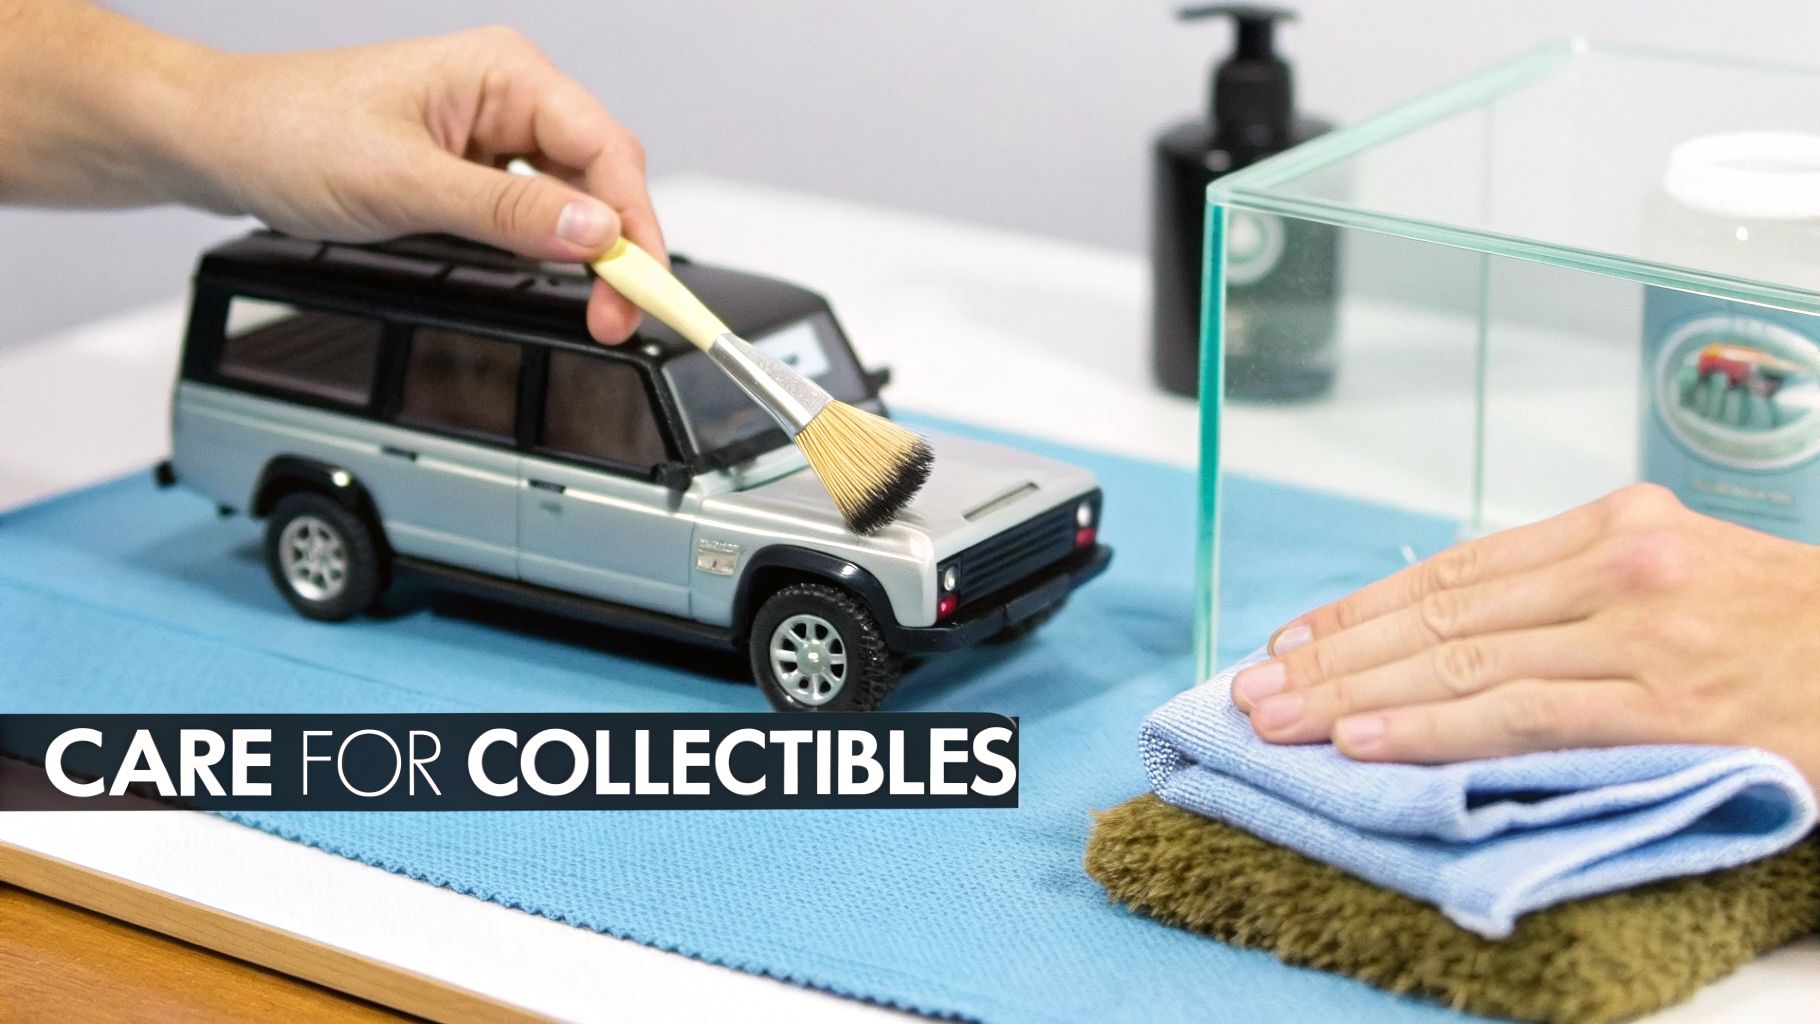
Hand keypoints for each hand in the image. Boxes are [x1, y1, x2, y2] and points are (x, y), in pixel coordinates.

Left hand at [179, 27, 661, 341]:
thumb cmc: (287, 132)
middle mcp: (508, 95)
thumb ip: (508, 214)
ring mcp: (493, 132)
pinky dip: (555, 250)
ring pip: (577, 198)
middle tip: (619, 317)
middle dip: (622, 249)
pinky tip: (560, 278)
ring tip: (597, 308)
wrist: (219, 139)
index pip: (605, 150)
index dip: (636, 224)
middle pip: (604, 176)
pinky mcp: (474, 167)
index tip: (645, 287)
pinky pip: (540, 210)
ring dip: (592, 254)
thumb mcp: (404, 183)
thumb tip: (594, 234)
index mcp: (504, 72)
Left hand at [1230, 483, 1819, 789]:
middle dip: (1335, 656)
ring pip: (1464, 661)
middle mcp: (1619, 565)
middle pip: (1441, 613)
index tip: (1294, 638)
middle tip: (1257, 687)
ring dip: (1358, 695)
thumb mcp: (1679, 567)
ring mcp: (1642, 633)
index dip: (1362, 608)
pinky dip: (1432, 728)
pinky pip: (1520, 715)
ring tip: (1282, 719)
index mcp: (1614, 525)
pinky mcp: (1666, 705)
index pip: (1453, 569)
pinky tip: (1366, 741)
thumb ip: (1572, 587)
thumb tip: (1457, 624)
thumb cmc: (1783, 623)